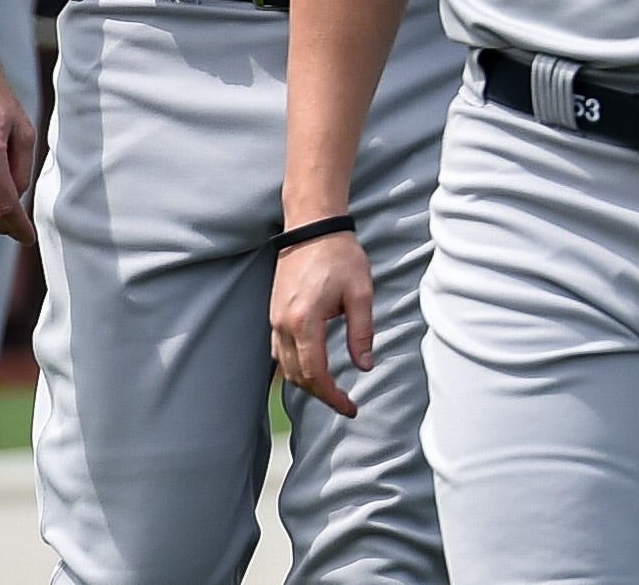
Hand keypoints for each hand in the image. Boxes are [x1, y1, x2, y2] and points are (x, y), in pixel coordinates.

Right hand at [270, 233, 374, 416]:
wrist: (312, 229)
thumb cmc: (340, 257)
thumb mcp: (361, 294)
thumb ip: (362, 333)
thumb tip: (364, 366)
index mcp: (304, 322)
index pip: (315, 374)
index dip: (332, 396)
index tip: (350, 408)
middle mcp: (282, 325)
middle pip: (297, 376)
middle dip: (320, 395)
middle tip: (344, 404)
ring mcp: (274, 320)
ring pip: (284, 367)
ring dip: (306, 383)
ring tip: (331, 392)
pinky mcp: (274, 315)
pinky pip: (279, 352)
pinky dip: (294, 368)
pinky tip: (311, 370)